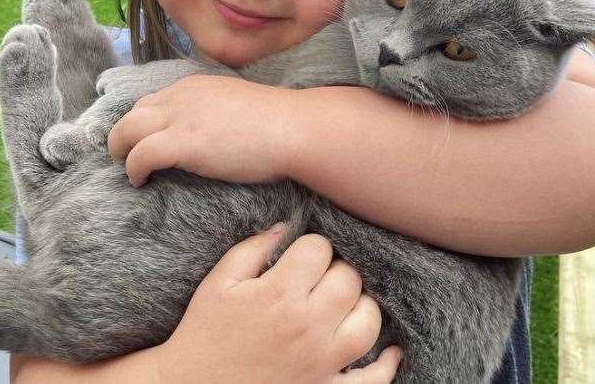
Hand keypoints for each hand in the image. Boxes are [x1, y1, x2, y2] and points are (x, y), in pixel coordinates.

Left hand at [108, 74, 299, 185]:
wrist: (292, 128)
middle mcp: (181, 96)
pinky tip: (142, 182)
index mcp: (194, 87)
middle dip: (124, 136)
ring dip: (121, 152)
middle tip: (129, 159)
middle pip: (133, 113)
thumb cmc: (276, 122)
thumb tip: (207, 132)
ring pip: (126, 130)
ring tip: (129, 172)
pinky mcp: (182, 143)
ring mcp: (180, 118)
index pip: (153, 101)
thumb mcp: (235, 104)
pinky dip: (133, 170)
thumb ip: (213, 111)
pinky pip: (140, 155)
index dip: (145, 124)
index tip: (147, 143)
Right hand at [155, 224, 402, 382]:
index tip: (301, 256)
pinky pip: (372, 380)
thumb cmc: (204, 332)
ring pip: (368, 321)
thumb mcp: (220, 282)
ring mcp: (322, 363)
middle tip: (320, 277)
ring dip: (361, 305)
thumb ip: (253, 247)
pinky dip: (387, 365)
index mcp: (278, 294)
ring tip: (343, 303)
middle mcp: (307, 326)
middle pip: (348, 279)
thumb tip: (286, 226)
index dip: (311, 247)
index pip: (319, 248)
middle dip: (336, 270)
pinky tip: (390, 351)